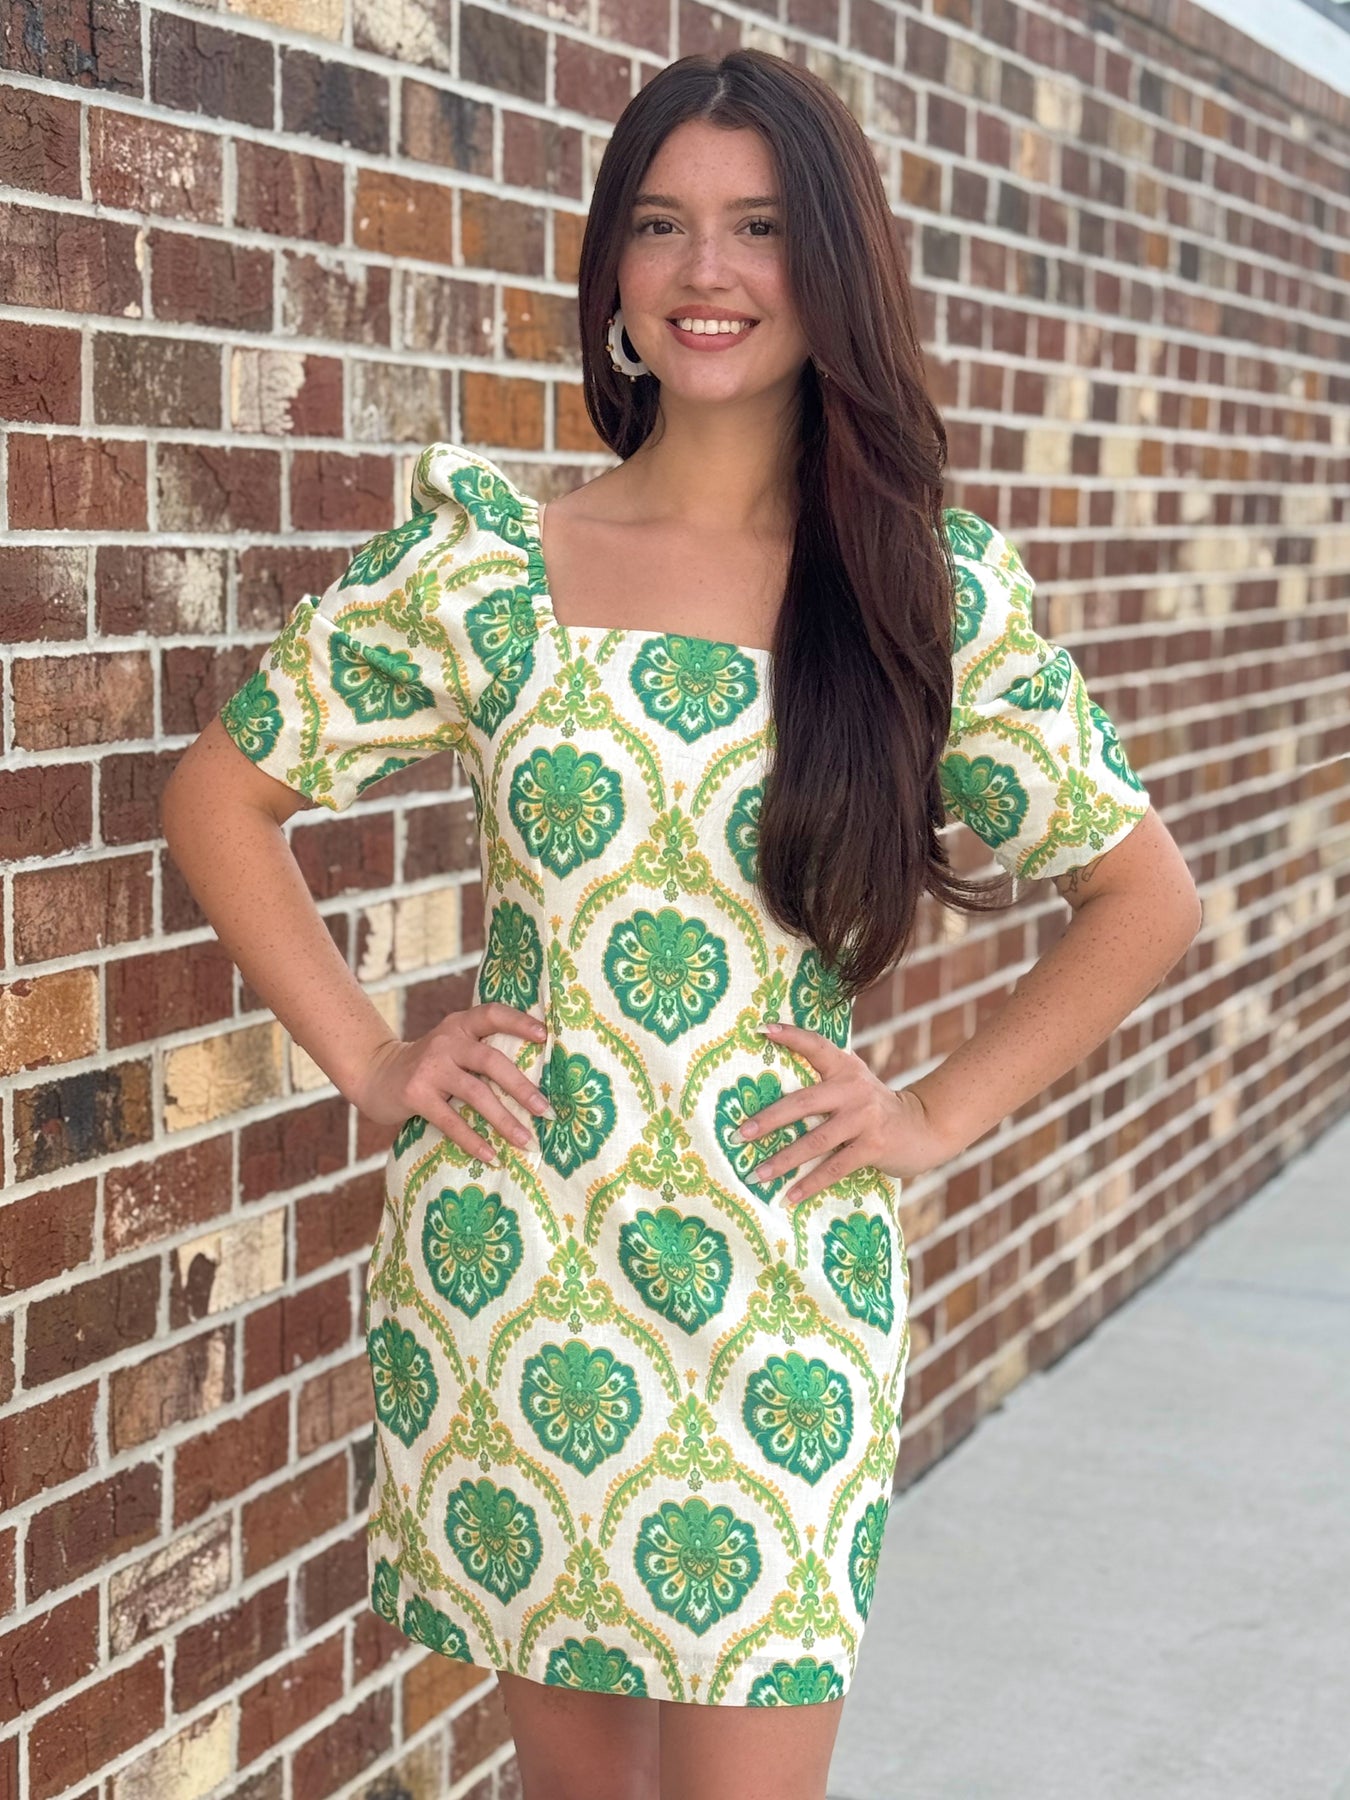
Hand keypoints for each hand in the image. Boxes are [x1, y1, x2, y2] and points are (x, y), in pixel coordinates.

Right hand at [350, 1003, 552, 1163]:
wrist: (377, 1074)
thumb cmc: (431, 1065)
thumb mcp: (452, 1047)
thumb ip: (481, 1051)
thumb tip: (536, 1082)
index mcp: (460, 1025)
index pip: (492, 1014)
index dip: (519, 1022)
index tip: (545, 1036)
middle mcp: (446, 1041)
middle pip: (491, 1060)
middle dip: (522, 1088)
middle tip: (546, 1110)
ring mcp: (430, 1067)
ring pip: (476, 1093)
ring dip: (504, 1120)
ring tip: (526, 1140)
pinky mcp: (416, 1094)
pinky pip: (451, 1121)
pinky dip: (473, 1140)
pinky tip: (492, 1156)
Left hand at [737, 1020, 956, 1208]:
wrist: (925, 1127)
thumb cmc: (875, 1108)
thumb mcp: (855, 1084)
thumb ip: (825, 1082)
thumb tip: (772, 1095)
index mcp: (846, 1068)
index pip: (815, 1045)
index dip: (789, 1036)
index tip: (761, 1030)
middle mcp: (853, 1088)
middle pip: (802, 1103)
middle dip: (767, 1120)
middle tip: (739, 1134)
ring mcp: (865, 1117)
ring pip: (815, 1140)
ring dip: (783, 1160)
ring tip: (756, 1174)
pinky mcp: (874, 1145)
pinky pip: (835, 1167)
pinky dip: (810, 1182)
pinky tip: (790, 1195)